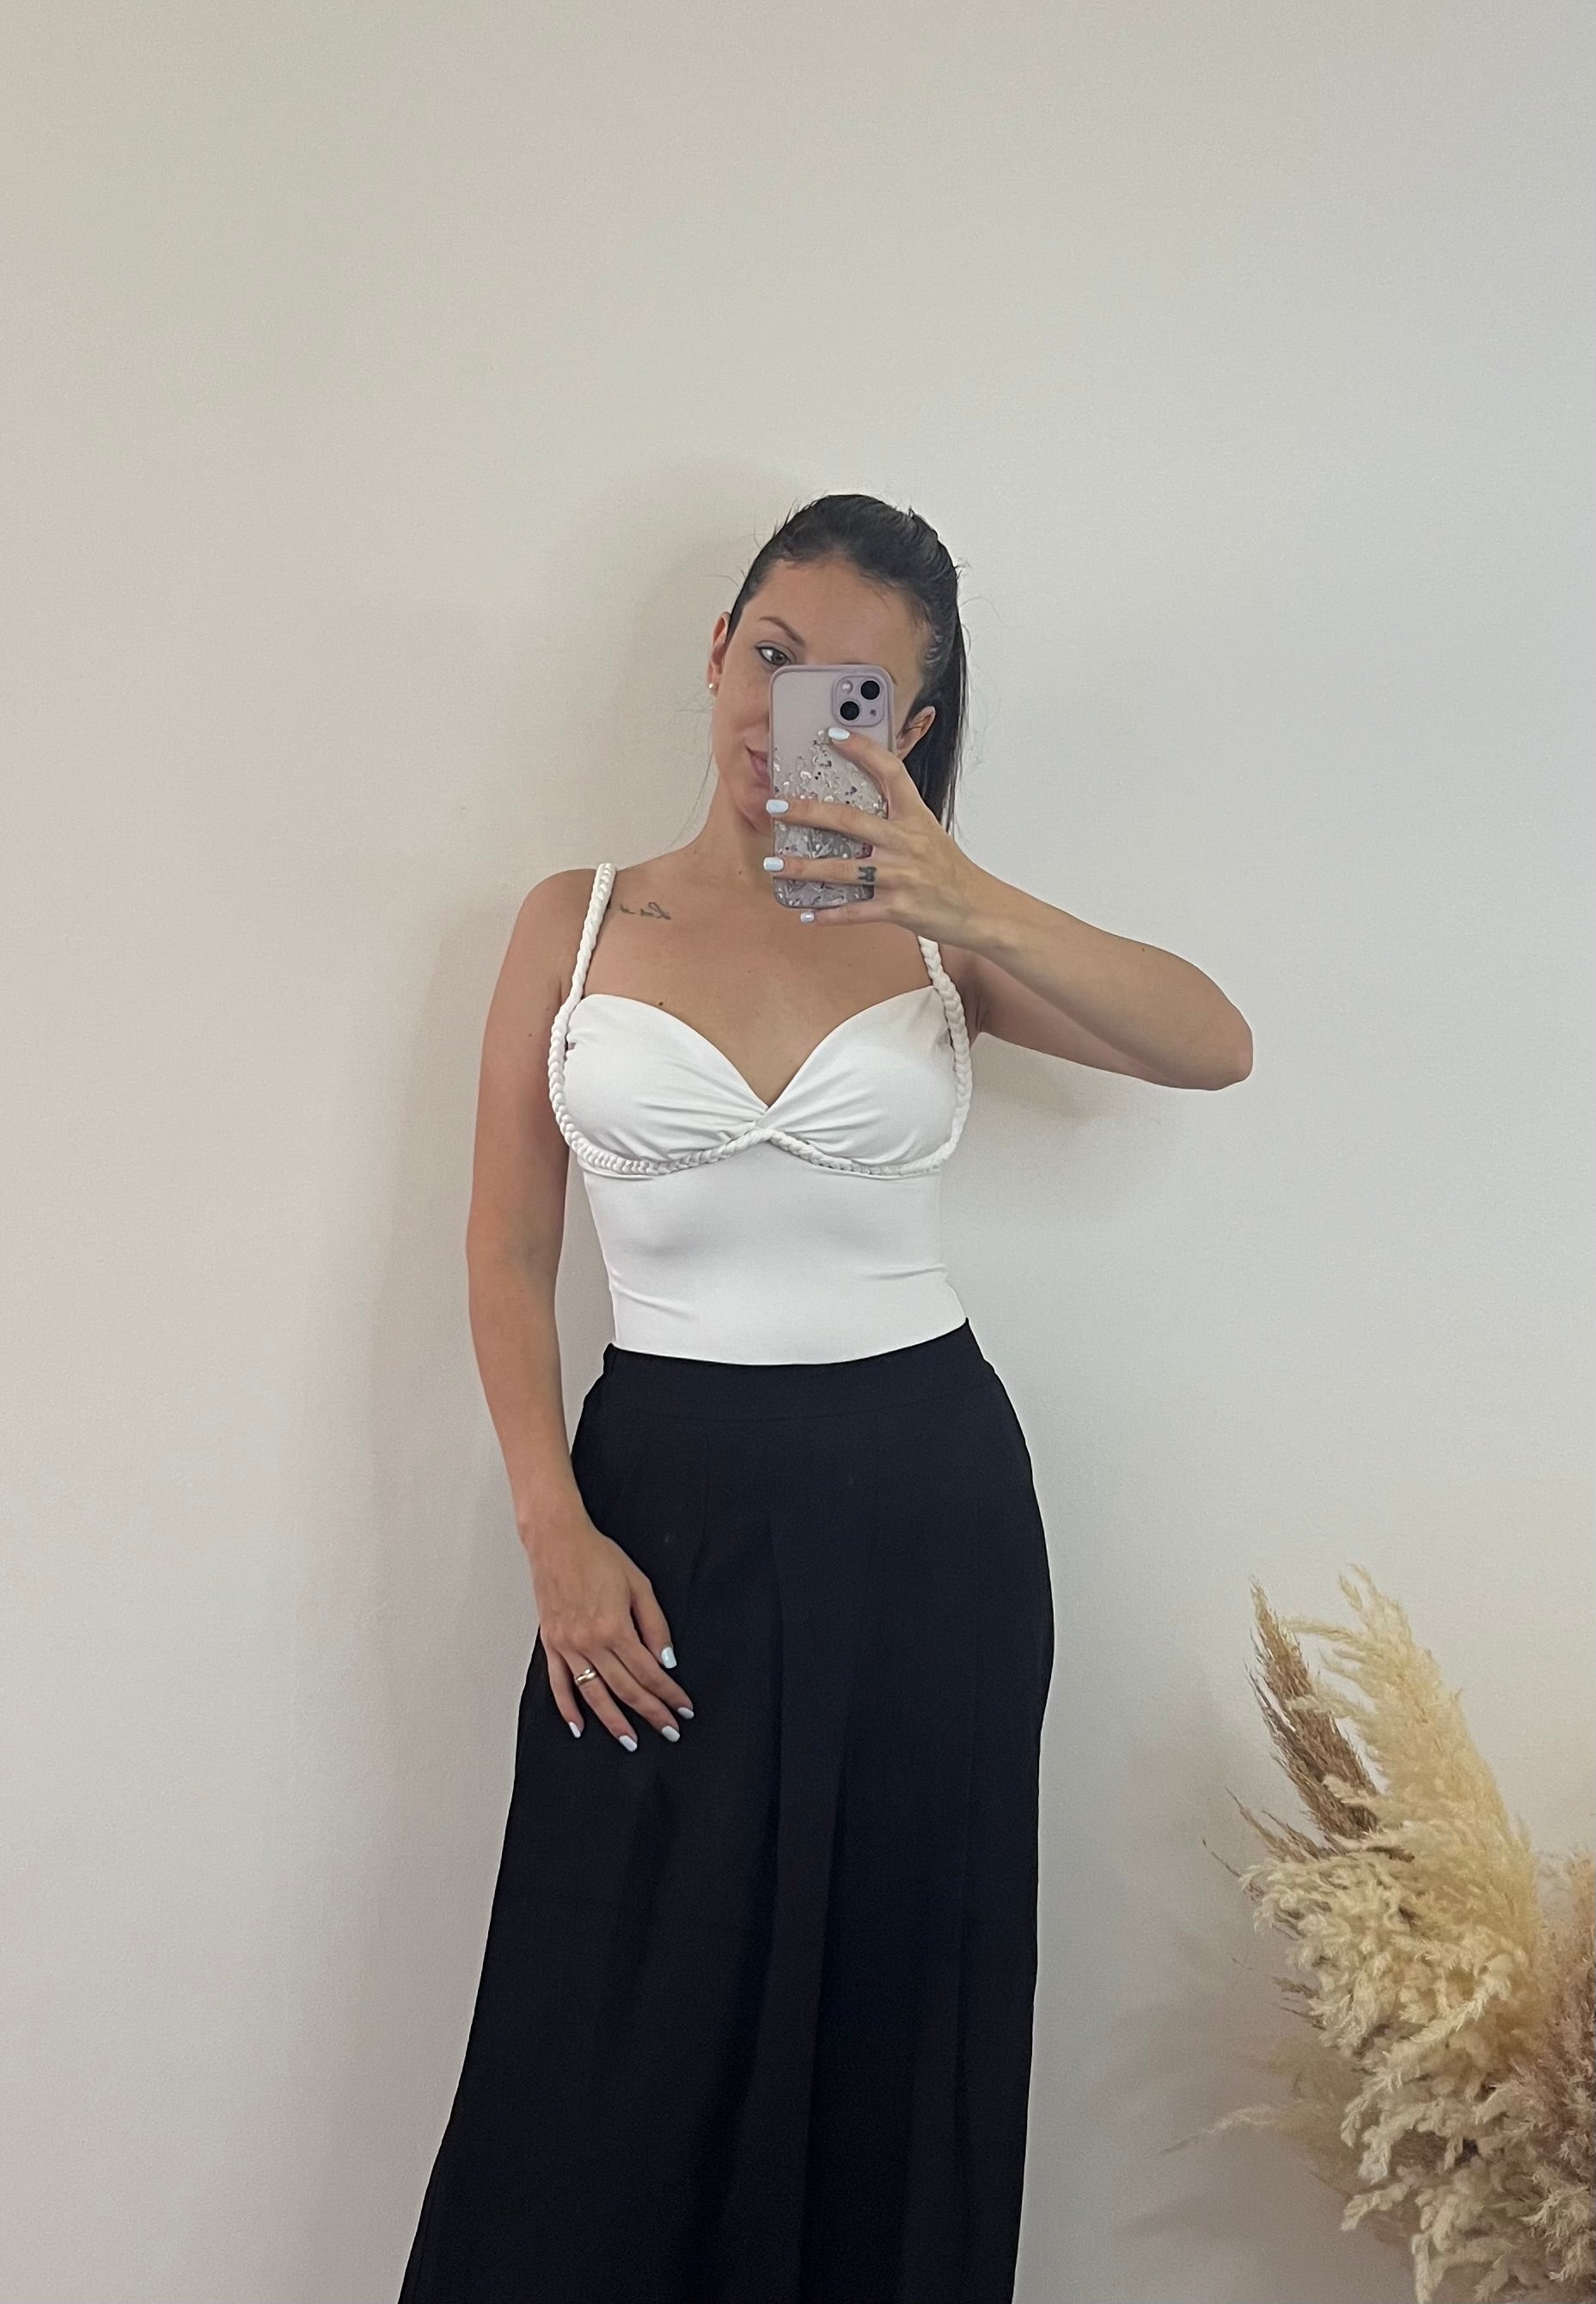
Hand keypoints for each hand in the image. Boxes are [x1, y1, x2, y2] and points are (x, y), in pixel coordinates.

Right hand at [528, 1518, 694, 1747]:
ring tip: (630, 1741)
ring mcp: (567, 1646)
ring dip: (613, 1722)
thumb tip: (666, 1660)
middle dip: (650, 1714)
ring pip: (593, 1694)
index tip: (683, 1709)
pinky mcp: (551, 1644)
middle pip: (625, 1689)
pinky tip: (579, 1727)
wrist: (557, 1541)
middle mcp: (590, 1643)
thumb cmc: (598, 1557)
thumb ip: (655, 1625)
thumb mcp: (639, 1585)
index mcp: (615, 1628)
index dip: (669, 1694)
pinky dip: (568, 1708)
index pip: (649, 1673)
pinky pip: (558, 1683)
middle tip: (668, 1732)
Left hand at [764, 725, 989, 944]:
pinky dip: (829, 914)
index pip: (890, 771)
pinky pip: (855, 911)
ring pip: (842, 869)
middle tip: (775, 807)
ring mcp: (900, 876)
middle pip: (848, 820)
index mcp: (914, 816)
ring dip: (804, 868)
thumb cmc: (948, 870)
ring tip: (775, 865)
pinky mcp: (897, 907)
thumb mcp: (927, 832)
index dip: (862, 749)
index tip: (833, 734)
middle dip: (807, 812)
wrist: (977, 908)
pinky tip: (808, 913)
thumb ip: (895, 817)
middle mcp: (906, 842)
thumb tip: (852, 808)